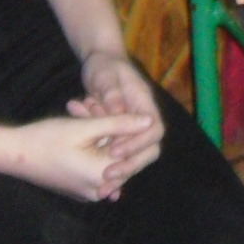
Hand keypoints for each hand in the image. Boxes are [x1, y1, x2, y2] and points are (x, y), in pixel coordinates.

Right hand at [6, 108, 156, 201]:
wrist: (14, 155)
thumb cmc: (47, 139)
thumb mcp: (85, 128)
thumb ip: (120, 125)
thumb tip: (150, 122)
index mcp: (103, 177)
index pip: (132, 152)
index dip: (126, 126)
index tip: (109, 108)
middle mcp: (99, 190)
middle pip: (120, 155)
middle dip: (111, 130)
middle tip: (90, 106)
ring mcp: (88, 192)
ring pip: (107, 157)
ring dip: (101, 135)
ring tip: (81, 111)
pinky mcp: (79, 187)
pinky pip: (95, 165)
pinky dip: (92, 146)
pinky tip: (78, 126)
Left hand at [70, 48, 163, 182]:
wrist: (100, 63)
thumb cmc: (104, 66)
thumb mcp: (105, 76)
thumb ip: (111, 94)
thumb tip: (117, 112)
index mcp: (144, 103)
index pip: (154, 129)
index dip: (138, 143)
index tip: (114, 151)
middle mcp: (142, 118)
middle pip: (149, 148)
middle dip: (130, 164)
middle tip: (107, 174)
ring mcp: (132, 128)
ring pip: (134, 154)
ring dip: (117, 166)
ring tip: (98, 180)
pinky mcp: (120, 135)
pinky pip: (116, 151)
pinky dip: (103, 159)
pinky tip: (89, 171)